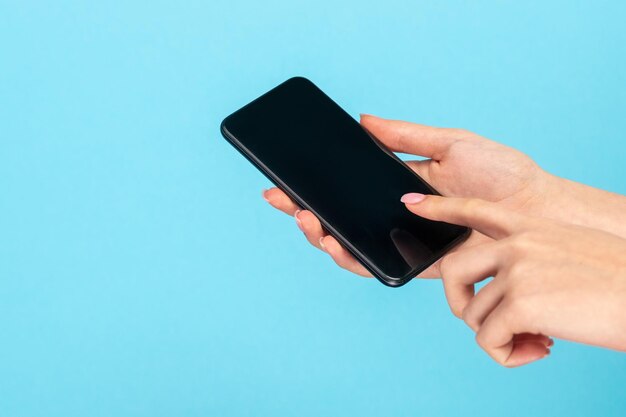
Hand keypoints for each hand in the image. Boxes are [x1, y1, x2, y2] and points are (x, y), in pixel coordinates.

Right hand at [264, 114, 552, 276]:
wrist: (533, 208)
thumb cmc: (500, 174)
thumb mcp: (448, 143)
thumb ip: (404, 136)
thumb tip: (364, 119)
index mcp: (398, 186)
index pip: (346, 188)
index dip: (313, 186)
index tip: (282, 179)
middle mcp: (394, 216)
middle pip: (339, 219)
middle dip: (302, 212)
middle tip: (280, 199)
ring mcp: (401, 240)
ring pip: (348, 245)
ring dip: (319, 235)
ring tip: (304, 218)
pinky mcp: (414, 263)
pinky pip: (374, 264)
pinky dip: (348, 256)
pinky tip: (333, 241)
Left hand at [402, 192, 625, 366]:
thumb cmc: (621, 283)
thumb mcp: (572, 254)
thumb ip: (533, 261)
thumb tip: (504, 296)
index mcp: (532, 226)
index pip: (475, 209)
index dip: (440, 208)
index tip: (412, 204)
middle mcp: (518, 242)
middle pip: (452, 271)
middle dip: (461, 304)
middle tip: (490, 325)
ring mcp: (517, 270)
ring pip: (473, 314)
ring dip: (498, 337)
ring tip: (534, 340)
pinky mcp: (520, 302)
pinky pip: (488, 340)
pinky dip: (506, 355)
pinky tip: (539, 350)